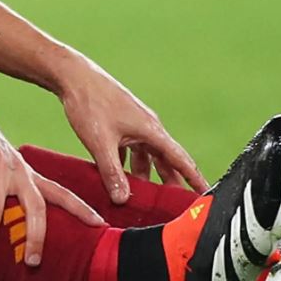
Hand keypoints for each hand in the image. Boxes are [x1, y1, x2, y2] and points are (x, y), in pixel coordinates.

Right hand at [0, 99, 103, 266]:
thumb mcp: (3, 165)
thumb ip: (11, 189)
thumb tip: (14, 222)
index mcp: (27, 173)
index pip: (61, 193)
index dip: (81, 209)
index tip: (100, 225)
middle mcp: (15, 171)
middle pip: (35, 207)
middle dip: (35, 236)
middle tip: (32, 263)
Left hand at [56, 52, 207, 203]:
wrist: (74, 76)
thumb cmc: (90, 103)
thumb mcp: (101, 144)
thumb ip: (112, 173)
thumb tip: (122, 199)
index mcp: (151, 131)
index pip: (181, 160)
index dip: (195, 179)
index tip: (207, 194)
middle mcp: (148, 127)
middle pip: (166, 160)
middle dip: (170, 182)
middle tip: (174, 205)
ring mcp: (135, 124)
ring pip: (147, 155)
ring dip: (145, 174)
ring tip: (142, 195)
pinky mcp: (121, 122)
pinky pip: (132, 148)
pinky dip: (128, 163)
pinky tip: (118, 176)